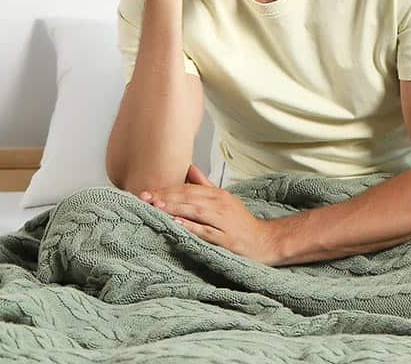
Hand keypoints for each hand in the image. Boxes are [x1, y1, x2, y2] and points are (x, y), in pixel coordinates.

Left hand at [140, 165, 280, 266]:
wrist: (265, 241)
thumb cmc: (241, 222)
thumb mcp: (224, 199)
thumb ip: (205, 185)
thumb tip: (190, 168)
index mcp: (217, 194)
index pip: (188, 188)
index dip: (166, 189)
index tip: (147, 192)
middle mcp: (220, 205)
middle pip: (189, 197)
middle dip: (165, 197)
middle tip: (144, 198)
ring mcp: (224, 221)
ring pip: (195, 211)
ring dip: (175, 208)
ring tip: (156, 207)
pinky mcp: (227, 239)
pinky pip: (206, 231)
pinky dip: (191, 226)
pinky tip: (176, 224)